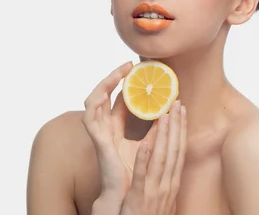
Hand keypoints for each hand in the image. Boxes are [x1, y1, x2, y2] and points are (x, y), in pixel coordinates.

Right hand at [82, 62, 158, 200]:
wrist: (127, 194)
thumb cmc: (135, 171)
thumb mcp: (149, 142)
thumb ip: (155, 127)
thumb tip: (168, 109)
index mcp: (114, 127)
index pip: (115, 98)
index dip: (123, 82)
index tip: (136, 68)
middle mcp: (103, 127)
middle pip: (102, 94)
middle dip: (112, 77)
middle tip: (128, 65)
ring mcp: (98, 133)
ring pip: (92, 101)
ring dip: (103, 84)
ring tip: (118, 73)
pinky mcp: (96, 141)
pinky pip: (89, 119)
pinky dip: (96, 105)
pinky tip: (108, 95)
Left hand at [121, 101, 186, 214]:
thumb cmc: (150, 214)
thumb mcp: (164, 193)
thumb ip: (167, 174)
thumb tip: (169, 154)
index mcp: (173, 181)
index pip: (180, 150)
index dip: (182, 129)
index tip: (182, 110)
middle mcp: (167, 184)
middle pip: (174, 150)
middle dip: (177, 126)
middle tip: (176, 103)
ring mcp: (154, 190)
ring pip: (161, 159)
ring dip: (163, 136)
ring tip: (164, 115)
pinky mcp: (138, 198)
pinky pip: (141, 176)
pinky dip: (143, 159)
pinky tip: (144, 144)